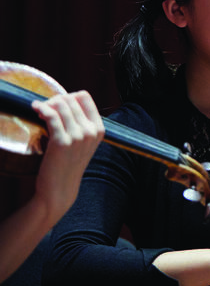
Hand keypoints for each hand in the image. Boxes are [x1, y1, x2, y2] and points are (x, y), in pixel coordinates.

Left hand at [31, 91, 104, 222]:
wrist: (60, 189)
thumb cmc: (67, 164)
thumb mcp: (83, 143)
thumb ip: (80, 124)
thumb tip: (62, 101)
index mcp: (99, 129)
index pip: (85, 97)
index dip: (69, 96)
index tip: (58, 104)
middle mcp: (91, 131)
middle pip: (71, 99)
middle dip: (55, 99)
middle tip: (44, 108)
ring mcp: (78, 136)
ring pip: (60, 105)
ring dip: (47, 103)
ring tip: (39, 110)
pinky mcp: (61, 141)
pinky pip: (50, 115)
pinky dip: (41, 108)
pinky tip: (35, 109)